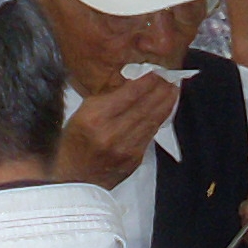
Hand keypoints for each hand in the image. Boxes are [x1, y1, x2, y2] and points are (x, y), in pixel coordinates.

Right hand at [55, 71, 181, 190]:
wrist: (74, 178)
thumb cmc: (74, 141)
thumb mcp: (81, 114)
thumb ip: (105, 98)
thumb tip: (132, 82)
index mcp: (94, 117)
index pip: (128, 95)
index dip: (146, 82)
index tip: (157, 70)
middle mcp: (111, 133)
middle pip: (143, 106)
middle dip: (160, 89)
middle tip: (171, 76)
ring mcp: (125, 148)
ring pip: (151, 120)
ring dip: (165, 103)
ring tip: (174, 89)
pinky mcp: (134, 159)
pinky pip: (151, 134)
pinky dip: (160, 119)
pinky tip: (165, 108)